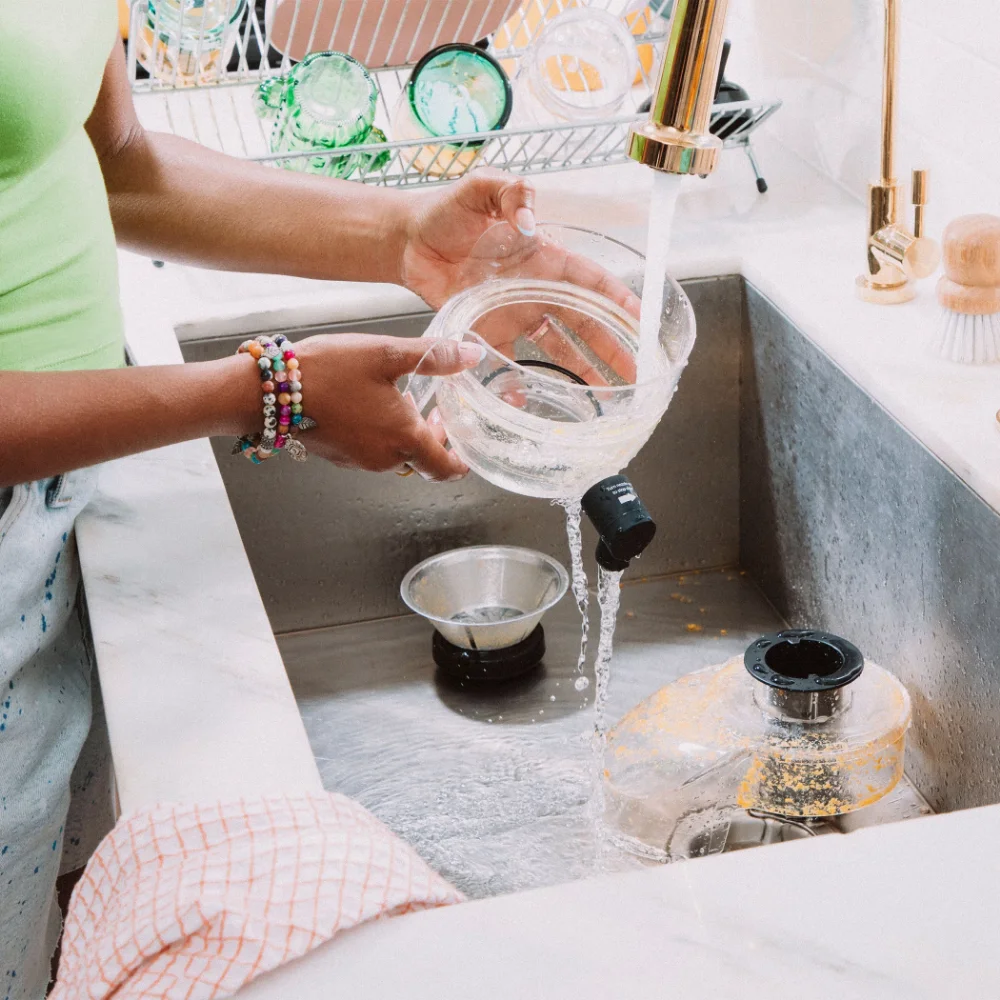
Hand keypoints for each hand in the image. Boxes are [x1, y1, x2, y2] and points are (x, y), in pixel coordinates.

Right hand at [293, 334, 484, 479]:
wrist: (270, 390)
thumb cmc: (329, 372)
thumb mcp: (387, 354)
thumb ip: (434, 356)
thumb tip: (471, 354)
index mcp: (404, 439)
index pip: (445, 468)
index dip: (460, 462)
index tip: (466, 449)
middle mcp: (385, 459)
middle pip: (421, 459)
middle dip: (433, 438)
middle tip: (436, 410)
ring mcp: (360, 461)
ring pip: (396, 455)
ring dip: (405, 434)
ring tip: (401, 399)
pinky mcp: (340, 457)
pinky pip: (372, 451)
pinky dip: (381, 435)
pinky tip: (371, 406)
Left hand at [400, 170, 641, 383]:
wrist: (408, 239)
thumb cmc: (447, 210)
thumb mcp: (483, 188)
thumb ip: (512, 192)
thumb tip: (529, 221)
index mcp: (546, 258)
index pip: (593, 282)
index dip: (619, 302)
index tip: (642, 324)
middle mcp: (537, 290)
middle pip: (585, 323)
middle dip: (613, 347)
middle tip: (635, 373)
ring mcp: (515, 314)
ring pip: (558, 348)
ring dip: (581, 371)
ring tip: (605, 396)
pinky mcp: (487, 332)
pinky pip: (508, 362)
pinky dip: (519, 382)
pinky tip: (529, 400)